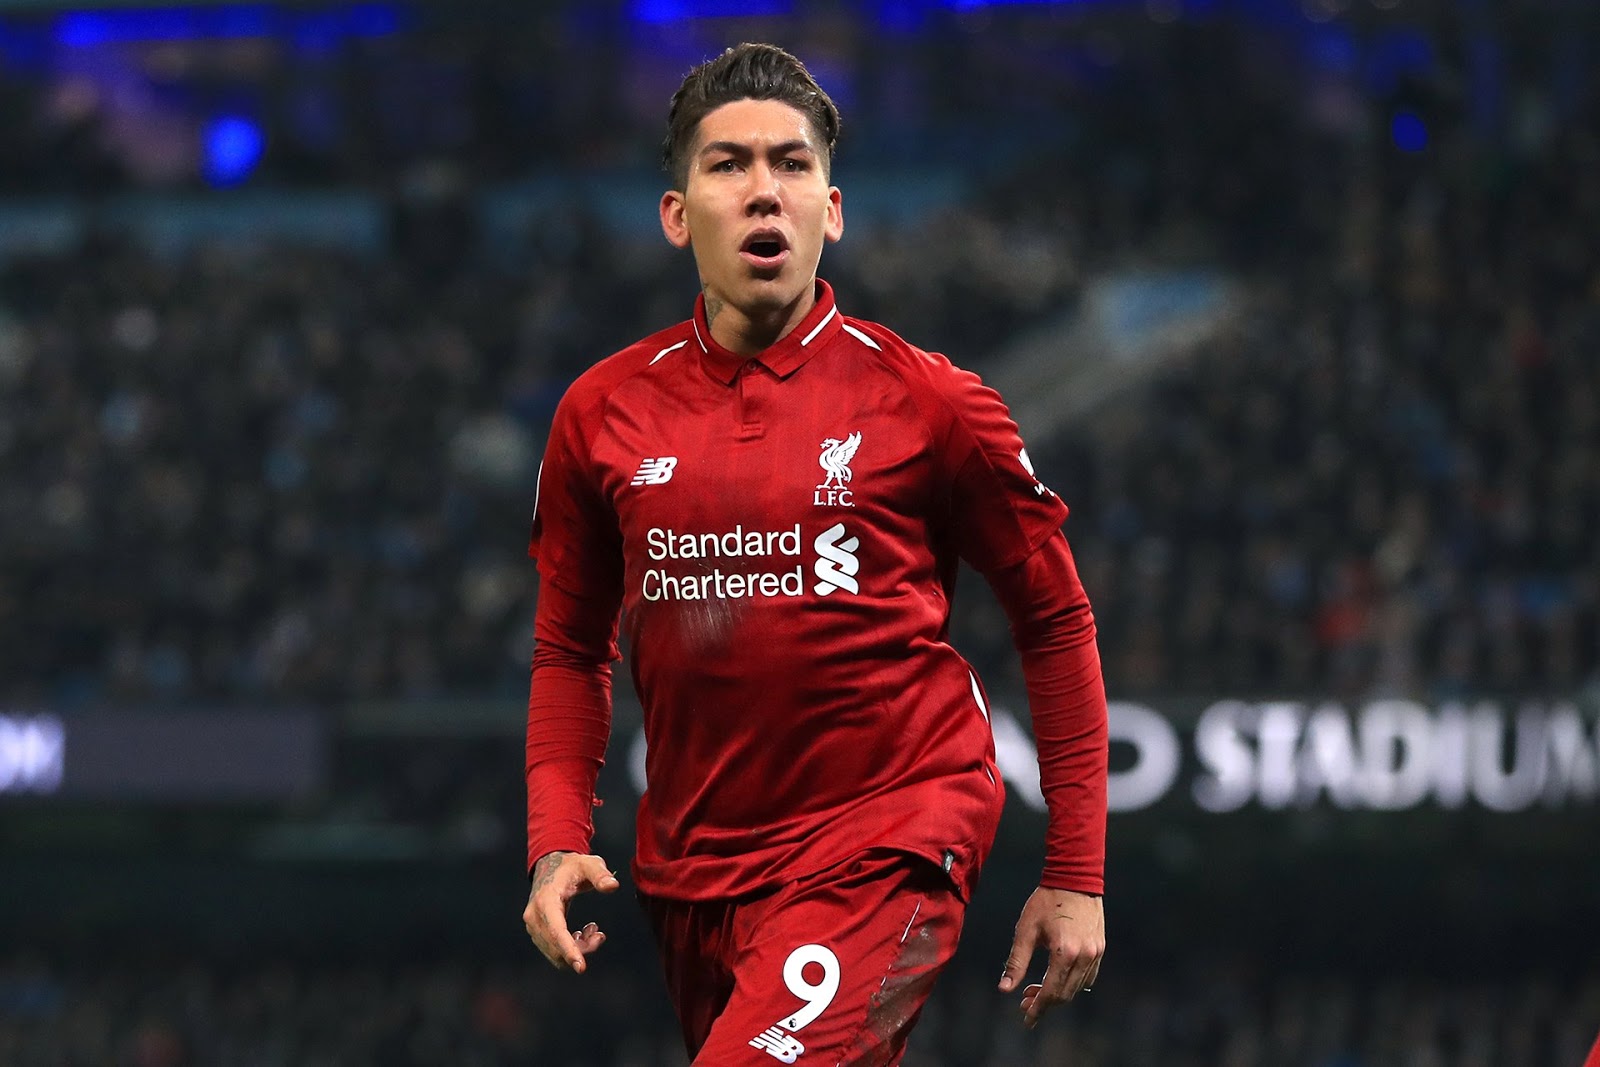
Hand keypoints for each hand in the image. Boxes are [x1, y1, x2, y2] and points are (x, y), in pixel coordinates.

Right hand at [522, 851, 619, 973]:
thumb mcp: (589, 864)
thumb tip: (613, 886)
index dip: (569, 950)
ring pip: (556, 953)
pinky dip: (571, 948)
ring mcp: (533, 926)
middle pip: (557, 947)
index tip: (581, 968)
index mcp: (546, 900)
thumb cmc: (571, 866)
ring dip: (578, 948)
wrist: (550, 866)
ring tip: (594, 931)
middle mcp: (534, 916)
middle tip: (600, 935)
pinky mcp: (537, 932)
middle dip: (582, 948)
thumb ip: (601, 874)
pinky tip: (583, 934)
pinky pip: (554, 950)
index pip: (556, 931)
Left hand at [998, 887, 1103, 1028]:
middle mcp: (1084, 957)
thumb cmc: (1045, 901)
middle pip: (1064, 994)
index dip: (1037, 1009)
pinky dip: (1072, 983)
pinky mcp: (1100, 948)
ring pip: (1077, 988)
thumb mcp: (1025, 930)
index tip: (1026, 1019)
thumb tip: (1004, 989)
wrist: (1074, 878)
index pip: (1050, 992)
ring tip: (1036, 989)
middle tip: (1025, 1001)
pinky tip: (1056, 978)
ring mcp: (1095, 953)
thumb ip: (1016, 962)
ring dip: (1057, 994)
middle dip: (1044, 1003)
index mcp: (1064, 953)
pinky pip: (1087, 976)